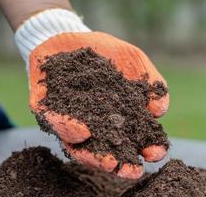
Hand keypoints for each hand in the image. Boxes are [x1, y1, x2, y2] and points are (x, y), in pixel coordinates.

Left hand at [29, 32, 168, 178]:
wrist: (69, 35)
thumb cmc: (105, 51)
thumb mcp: (134, 60)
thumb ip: (150, 82)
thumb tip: (159, 110)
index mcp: (115, 114)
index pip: (134, 137)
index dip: (147, 146)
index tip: (155, 152)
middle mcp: (92, 122)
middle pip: (107, 149)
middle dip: (120, 162)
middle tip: (130, 170)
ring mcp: (68, 118)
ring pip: (79, 145)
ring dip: (94, 155)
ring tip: (108, 161)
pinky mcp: (46, 108)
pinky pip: (54, 121)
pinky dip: (68, 127)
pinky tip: (83, 131)